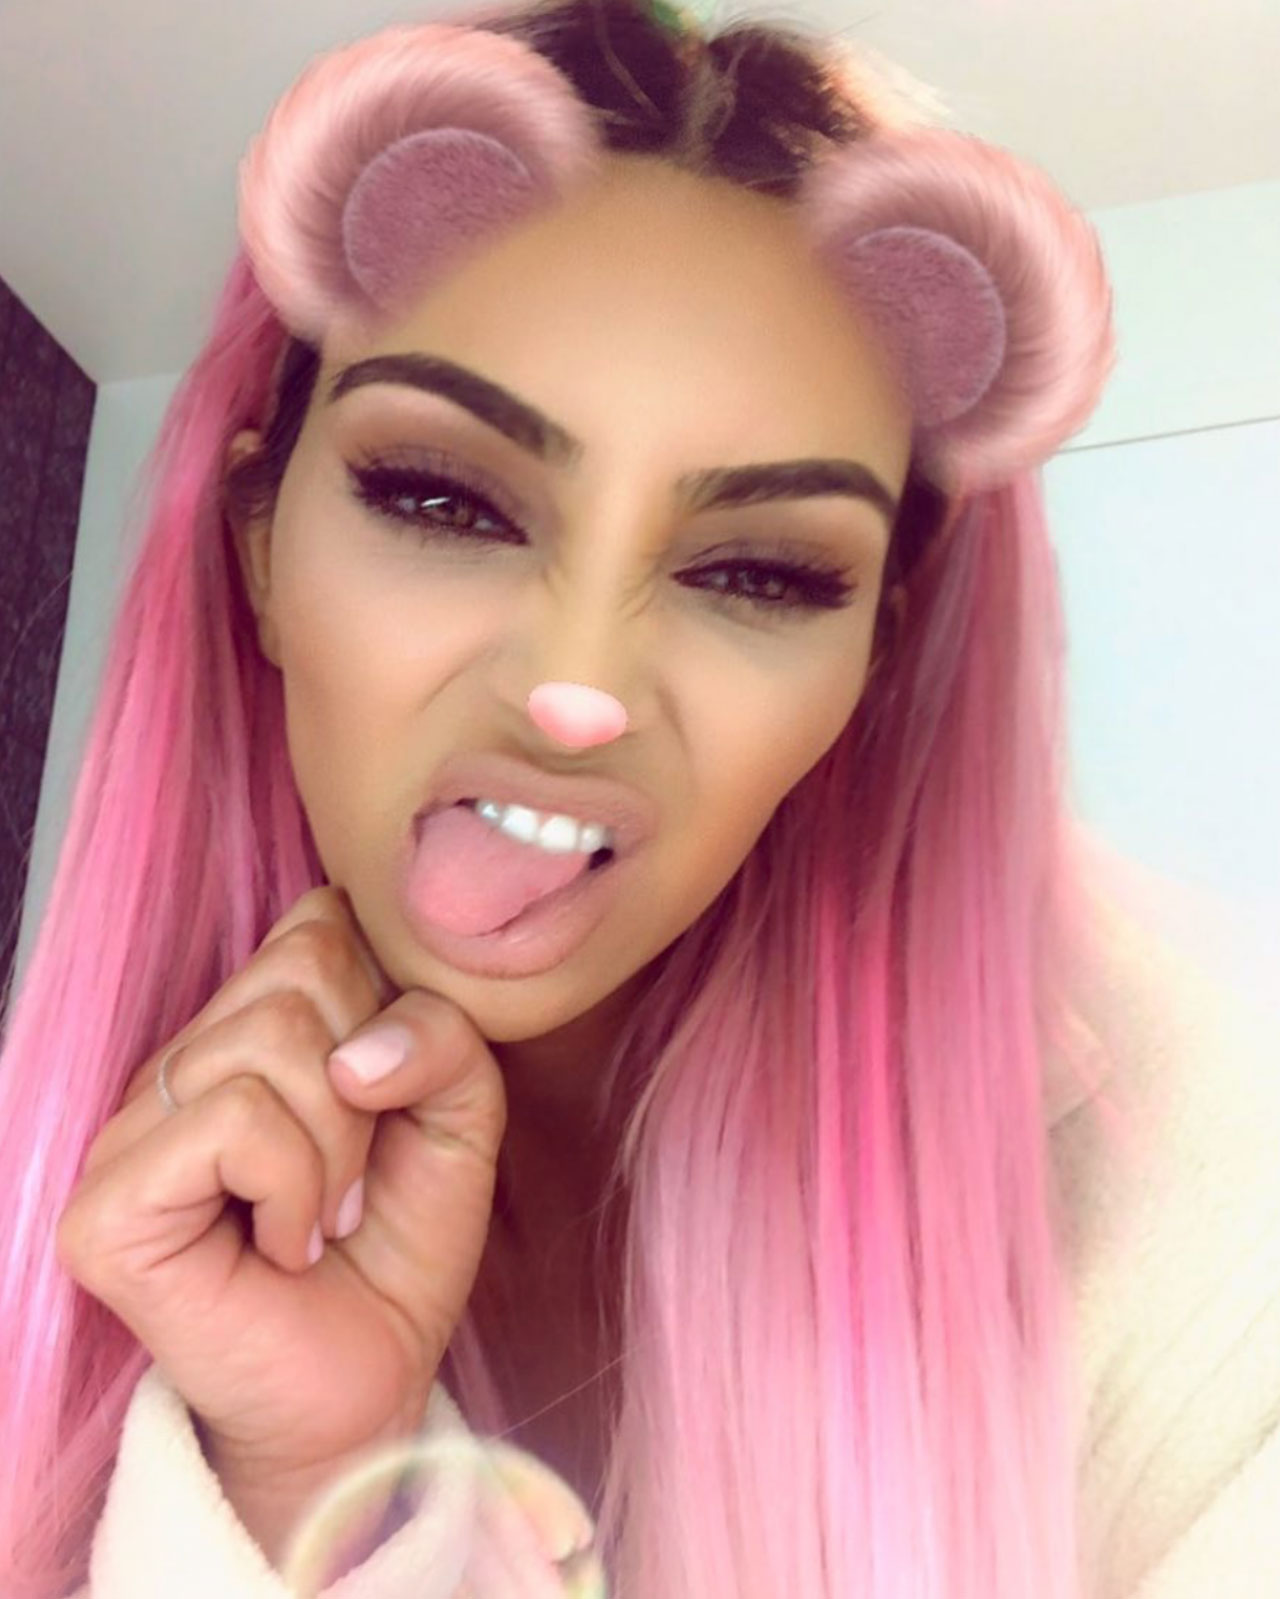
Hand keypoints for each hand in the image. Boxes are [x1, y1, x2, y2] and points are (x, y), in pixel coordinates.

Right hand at [56, 885, 507, 1558]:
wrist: (367, 1384)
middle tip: (357, 1178)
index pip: (318, 922)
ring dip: (336, 1146)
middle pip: (302, 967)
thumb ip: (446, 1038)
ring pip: (269, 1039)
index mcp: (253, 1027)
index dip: (382, 996)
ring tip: (323, 1219)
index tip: (390, 1095)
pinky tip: (283, 1246)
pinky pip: (232, 1121)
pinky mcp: (107, 1205)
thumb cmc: (399, 1246)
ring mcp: (133, 1130)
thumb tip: (361, 1050)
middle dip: (370, 1079)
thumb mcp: (460, 1116)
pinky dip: (292, 1185)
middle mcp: (184, 1062)